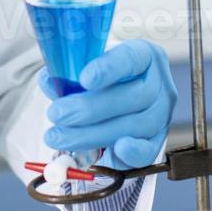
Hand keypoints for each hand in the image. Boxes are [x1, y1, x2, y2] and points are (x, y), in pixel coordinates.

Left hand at [40, 40, 177, 169]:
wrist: (120, 97)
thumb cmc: (104, 77)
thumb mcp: (89, 65)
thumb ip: (70, 72)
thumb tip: (49, 82)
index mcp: (144, 55)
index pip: (130, 58)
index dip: (108, 69)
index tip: (84, 79)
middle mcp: (159, 84)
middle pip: (132, 97)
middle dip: (90, 109)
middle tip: (57, 114)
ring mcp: (162, 114)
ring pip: (134, 126)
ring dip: (92, 134)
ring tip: (59, 137)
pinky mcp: (157, 140)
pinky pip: (147, 151)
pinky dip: (126, 154)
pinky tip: (104, 155)